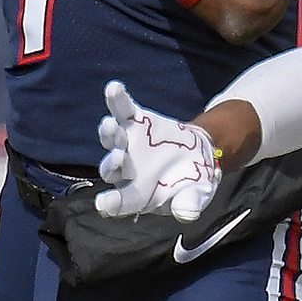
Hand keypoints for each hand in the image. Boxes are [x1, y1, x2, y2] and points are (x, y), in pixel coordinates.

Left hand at [94, 80, 220, 221]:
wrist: (197, 156)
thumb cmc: (192, 183)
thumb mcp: (197, 196)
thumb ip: (190, 205)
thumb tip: (186, 213)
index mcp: (137, 195)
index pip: (121, 201)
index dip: (112, 204)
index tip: (104, 204)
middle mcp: (126, 169)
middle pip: (112, 168)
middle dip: (113, 163)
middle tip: (119, 158)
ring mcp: (128, 143)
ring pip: (113, 139)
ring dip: (109, 133)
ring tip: (110, 125)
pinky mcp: (136, 121)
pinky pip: (123, 110)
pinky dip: (118, 99)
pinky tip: (114, 88)